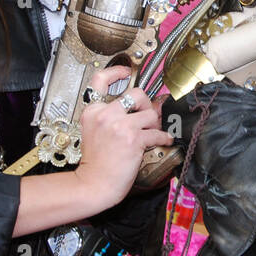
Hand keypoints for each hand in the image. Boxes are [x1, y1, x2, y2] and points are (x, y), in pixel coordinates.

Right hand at [72, 66, 171, 213]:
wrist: (94, 184)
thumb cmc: (96, 162)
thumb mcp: (94, 132)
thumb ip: (110, 116)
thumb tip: (139, 106)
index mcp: (93, 111)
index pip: (100, 80)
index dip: (115, 72)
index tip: (126, 71)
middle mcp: (105, 115)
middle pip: (135, 93)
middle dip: (146, 103)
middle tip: (148, 113)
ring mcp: (119, 126)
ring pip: (149, 112)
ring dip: (155, 121)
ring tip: (153, 129)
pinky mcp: (133, 139)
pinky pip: (157, 132)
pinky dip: (163, 136)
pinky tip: (162, 139)